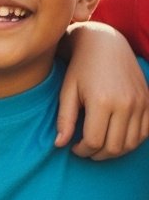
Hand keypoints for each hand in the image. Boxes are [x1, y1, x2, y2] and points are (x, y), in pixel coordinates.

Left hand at [57, 21, 148, 158]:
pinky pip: (144, 133)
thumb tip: (59, 144)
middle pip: (114, 146)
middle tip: (85, 151)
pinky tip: (115, 137)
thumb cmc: (81, 67)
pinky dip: (131, 142)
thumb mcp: (67, 90)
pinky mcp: (148, 103)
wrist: (105, 44)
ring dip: (115, 151)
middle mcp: (125, 104)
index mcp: (102, 101)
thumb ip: (64, 119)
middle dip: (98, 155)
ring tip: (99, 147)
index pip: (94, 141)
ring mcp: (140, 104)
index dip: (82, 151)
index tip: (73, 148)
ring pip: (131, 144)